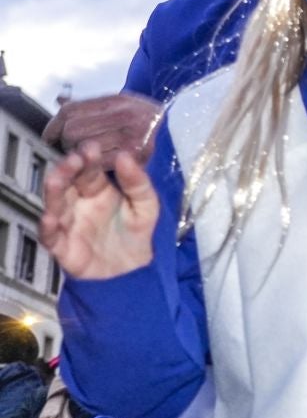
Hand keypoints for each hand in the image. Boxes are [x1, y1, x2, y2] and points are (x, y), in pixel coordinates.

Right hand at [39, 144, 159, 279]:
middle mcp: (78, 203)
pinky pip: (51, 236)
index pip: (88, 170)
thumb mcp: (147, 205)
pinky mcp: (63, 246)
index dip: (88, 159)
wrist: (134, 270)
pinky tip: (51, 217)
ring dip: (54, 191)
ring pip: (55, 204)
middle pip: (67, 183)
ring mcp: (69, 223)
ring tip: (57, 178)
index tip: (91, 147)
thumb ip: (138, 182)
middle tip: (74, 159)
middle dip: (68, 169)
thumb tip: (125, 155)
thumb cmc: (137, 232)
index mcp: (98, 190)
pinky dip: (48, 227)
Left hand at [42, 94, 162, 162]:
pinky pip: (100, 163)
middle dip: (69, 143)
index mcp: (119, 100)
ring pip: (84, 148)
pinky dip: (97, 167)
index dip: (55, 126)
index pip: (71, 111)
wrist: (190, 135)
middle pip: (73, 130)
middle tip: (76, 150)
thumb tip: (60, 100)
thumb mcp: (126, 106)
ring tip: (92, 158)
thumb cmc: (152, 124)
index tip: (51, 137)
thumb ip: (94, 106)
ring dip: (82, 157)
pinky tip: (103, 167)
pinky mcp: (138, 155)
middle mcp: (125, 114)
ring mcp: (132, 134)